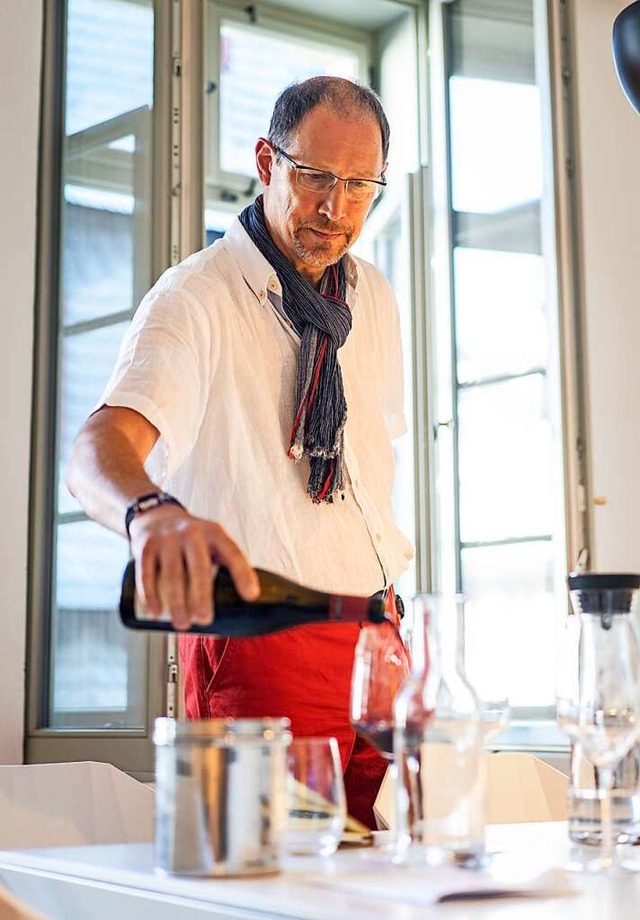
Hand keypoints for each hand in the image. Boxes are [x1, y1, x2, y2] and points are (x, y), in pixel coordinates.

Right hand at [128, 504, 259, 629]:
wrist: (157, 515)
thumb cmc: (190, 537)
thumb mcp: (211, 540)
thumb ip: (223, 564)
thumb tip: (239, 603)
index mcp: (214, 533)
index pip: (232, 554)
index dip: (243, 574)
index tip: (251, 596)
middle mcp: (192, 533)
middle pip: (199, 568)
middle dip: (202, 597)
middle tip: (205, 620)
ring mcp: (167, 539)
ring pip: (172, 575)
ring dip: (177, 603)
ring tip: (182, 624)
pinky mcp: (145, 546)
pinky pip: (146, 574)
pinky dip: (150, 595)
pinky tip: (156, 611)